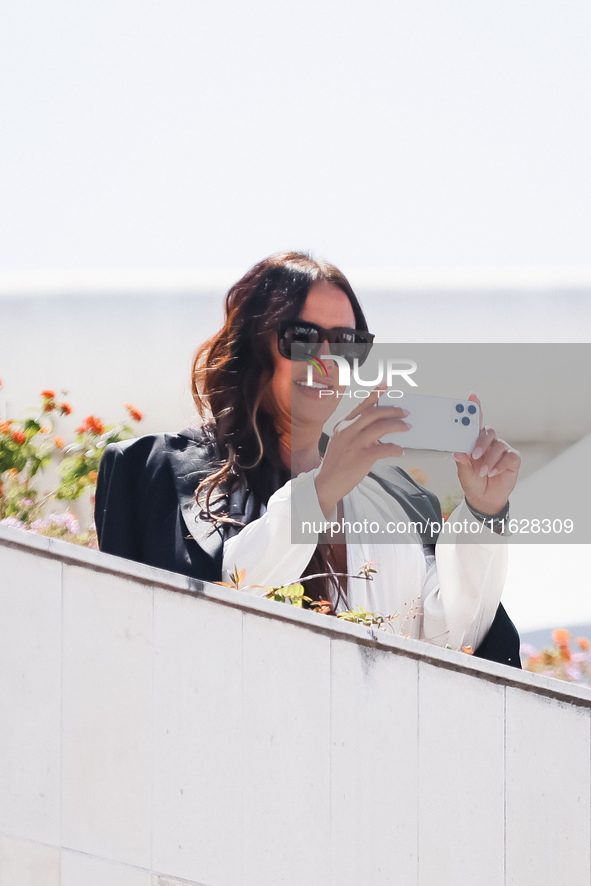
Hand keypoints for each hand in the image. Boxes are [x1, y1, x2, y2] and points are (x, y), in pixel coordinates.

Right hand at [315, 387, 410, 517]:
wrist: (326, 482)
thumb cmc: (337, 462)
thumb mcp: (341, 440)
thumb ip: (356, 430)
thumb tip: (381, 425)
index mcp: (342, 424)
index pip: (361, 405)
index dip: (375, 394)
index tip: (386, 385)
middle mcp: (347, 430)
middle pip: (375, 413)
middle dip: (393, 411)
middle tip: (406, 413)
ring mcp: (355, 443)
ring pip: (382, 427)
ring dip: (398, 426)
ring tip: (406, 427)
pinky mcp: (362, 457)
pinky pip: (385, 448)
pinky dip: (396, 448)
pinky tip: (400, 451)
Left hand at [453, 394, 520, 514]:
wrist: (485, 498)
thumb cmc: (473, 481)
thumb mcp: (464, 473)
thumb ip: (462, 462)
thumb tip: (458, 452)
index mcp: (475, 441)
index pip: (475, 422)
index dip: (474, 408)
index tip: (472, 396)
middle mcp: (489, 442)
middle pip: (488, 432)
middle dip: (481, 442)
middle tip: (474, 454)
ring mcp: (502, 450)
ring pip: (498, 446)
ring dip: (489, 460)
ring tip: (482, 472)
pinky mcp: (513, 459)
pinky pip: (509, 457)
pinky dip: (500, 465)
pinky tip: (493, 473)